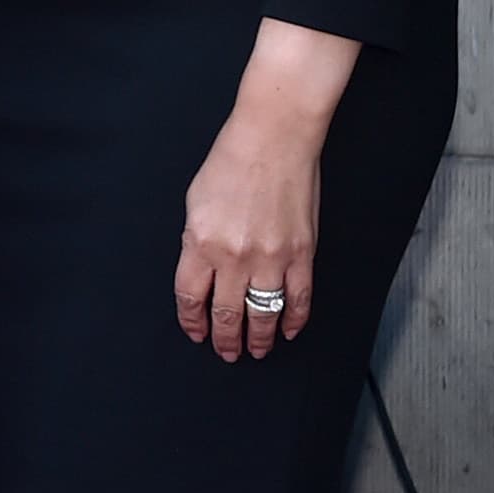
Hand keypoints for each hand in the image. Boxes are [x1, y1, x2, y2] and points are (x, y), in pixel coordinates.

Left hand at [174, 19, 357, 360]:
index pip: (191, 297)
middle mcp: (234, 256)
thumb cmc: (230, 162)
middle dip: (225, 339)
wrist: (273, 139)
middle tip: (226, 353)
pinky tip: (288, 331)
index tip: (195, 333)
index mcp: (200, 242)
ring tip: (255, 351)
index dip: (192, 321)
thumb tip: (202, 271)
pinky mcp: (302, 255)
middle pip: (227, 313)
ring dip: (258, 338)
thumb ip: (196, 240)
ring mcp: (271, 258)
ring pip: (264, 313)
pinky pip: (299, 299)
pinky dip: (294, 320)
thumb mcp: (195, 202)